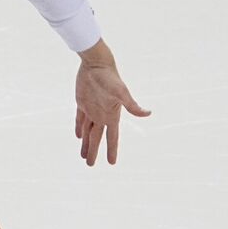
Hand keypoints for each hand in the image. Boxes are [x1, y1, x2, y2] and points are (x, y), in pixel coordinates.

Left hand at [75, 40, 149, 165]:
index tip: (112, 163)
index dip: (112, 150)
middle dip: (94, 151)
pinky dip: (79, 128)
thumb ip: (132, 105)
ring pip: (87, 131)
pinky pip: (80, 119)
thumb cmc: (110, 77)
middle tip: (90, 165)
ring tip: (83, 155)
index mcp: (112, 115)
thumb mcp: (122, 92)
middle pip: (97, 138)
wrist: (96, 63)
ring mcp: (92, 109)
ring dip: (85, 143)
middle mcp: (102, 114)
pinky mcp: (82, 103)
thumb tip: (148, 113)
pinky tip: (78, 136)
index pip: (112, 137)